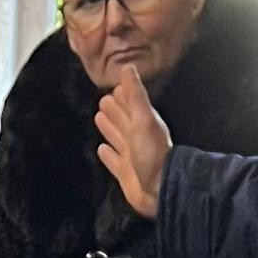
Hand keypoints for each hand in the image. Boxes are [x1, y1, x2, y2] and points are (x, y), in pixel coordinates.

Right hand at [96, 66, 167, 218]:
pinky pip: (114, 161)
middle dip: (115, 110)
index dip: (124, 96)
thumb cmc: (152, 153)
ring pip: (118, 137)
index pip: (131, 105)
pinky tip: (101, 149)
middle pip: (123, 120)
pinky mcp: (125, 173)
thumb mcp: (143, 119)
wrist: (159, 190)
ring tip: (99, 117)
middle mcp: (138, 138)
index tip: (115, 87)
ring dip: (109, 128)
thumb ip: (135, 95)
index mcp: (143, 123)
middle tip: (103, 100)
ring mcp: (131, 156)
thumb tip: (127, 67)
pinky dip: (108, 155)